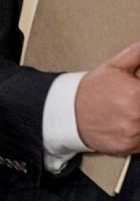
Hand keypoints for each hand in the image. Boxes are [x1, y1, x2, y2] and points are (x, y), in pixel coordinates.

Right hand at [75, 40, 139, 154]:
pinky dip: (138, 136)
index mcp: (137, 93)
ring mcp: (133, 133)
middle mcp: (137, 114)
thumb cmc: (91, 90)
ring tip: (129, 112)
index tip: (138, 93)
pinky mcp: (128, 147)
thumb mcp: (113, 66)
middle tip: (133, 101)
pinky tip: (128, 125)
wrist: (67, 112)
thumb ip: (136, 54)